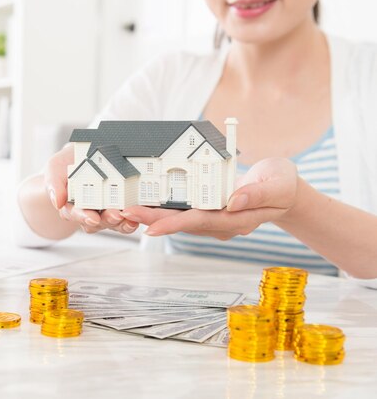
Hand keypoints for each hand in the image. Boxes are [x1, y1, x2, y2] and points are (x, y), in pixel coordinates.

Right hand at [44, 144, 138, 234]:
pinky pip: (130, 216)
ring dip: (123, 222)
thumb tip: (57, 202)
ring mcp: (107, 211)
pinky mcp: (123, 206)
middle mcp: (90, 213)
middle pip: (98, 223)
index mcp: (72, 207)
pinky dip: (135, 216)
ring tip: (130, 216)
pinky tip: (141, 212)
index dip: (84, 217)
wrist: (84, 155)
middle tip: (116, 214)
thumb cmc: (68, 164)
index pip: (76, 215)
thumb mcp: (55, 168)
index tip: (92, 218)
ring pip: (115, 223)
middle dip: (107, 220)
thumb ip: (54, 184)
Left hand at [121, 158, 299, 239]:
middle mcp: (221, 223)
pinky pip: (184, 212)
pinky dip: (164, 209)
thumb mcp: (278, 185)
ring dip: (154, 215)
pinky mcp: (209, 211)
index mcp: (237, 219)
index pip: (202, 222)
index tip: (152, 226)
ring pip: (180, 219)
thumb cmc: (282, 185)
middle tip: (127, 213)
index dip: (175, 224)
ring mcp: (214, 219)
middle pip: (183, 223)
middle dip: (154, 219)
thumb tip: (233, 201)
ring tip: (128, 209)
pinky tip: (146, 204)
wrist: (284, 190)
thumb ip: (257, 194)